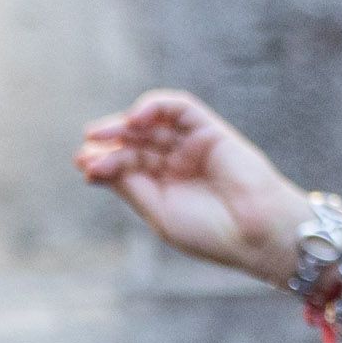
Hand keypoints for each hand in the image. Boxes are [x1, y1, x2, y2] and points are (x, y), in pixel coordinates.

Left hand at [74, 89, 314, 283]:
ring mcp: (193, 145)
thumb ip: (130, 186)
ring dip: (124, 125)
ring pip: (152, 124)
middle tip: (86, 148)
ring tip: (100, 134)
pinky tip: (134, 120)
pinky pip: (180, 108)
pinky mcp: (210, 130)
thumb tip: (92, 166)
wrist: (256, 235)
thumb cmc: (212, 232)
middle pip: (135, 143)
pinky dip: (155, 107)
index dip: (103, 163)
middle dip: (108, 143)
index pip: (127, 166)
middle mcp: (177, 162)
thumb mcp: (159, 213)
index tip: (84, 166)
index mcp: (165, 186)